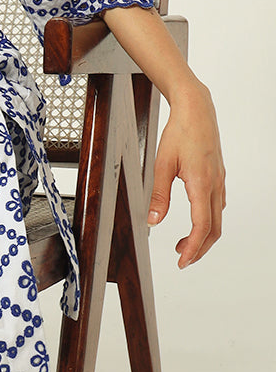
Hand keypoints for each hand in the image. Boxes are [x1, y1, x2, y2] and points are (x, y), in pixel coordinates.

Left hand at [147, 83, 224, 267]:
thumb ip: (158, 194)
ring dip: (203, 236)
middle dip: (199, 248)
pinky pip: (217, 206)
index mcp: (202, 184)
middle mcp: (215, 185)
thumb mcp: (161, 164)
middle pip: (214, 229)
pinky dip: (207, 221)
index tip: (182, 261)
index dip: (193, 247)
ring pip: (217, 218)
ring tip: (183, 244)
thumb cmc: (180, 133)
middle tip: (182, 260)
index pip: (201, 226)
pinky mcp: (218, 177)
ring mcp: (219, 181)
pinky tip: (195, 221)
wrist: (197, 110)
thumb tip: (153, 220)